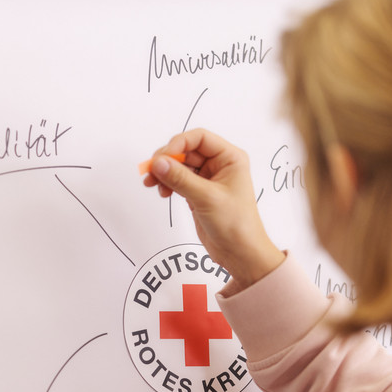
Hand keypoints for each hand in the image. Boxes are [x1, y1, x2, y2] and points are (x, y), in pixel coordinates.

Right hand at [142, 129, 284, 290]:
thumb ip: (180, 179)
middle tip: (152, 171)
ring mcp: (208, 179)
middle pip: (186, 151)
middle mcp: (219, 165)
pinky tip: (162, 192)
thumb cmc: (237, 225)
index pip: (199, 138)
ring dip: (164, 172)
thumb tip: (158, 163)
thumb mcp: (207, 198)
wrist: (240, 253)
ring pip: (180, 166)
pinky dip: (167, 183)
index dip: (178, 144)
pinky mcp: (198, 193)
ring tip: (153, 184)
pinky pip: (178, 180)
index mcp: (230, 158)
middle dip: (167, 160)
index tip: (162, 157)